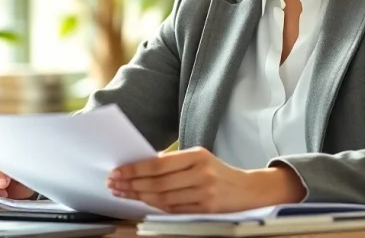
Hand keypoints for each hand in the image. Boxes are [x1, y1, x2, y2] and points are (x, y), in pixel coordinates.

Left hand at [106, 147, 305, 212]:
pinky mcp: (206, 209)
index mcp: (198, 156)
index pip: (159, 163)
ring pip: (164, 198)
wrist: (249, 190)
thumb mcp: (199, 159)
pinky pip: (174, 209)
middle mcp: (202, 173)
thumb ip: (174, 162)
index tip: (118, 171)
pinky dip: (156, 207)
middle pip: (158, 182)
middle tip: (115, 184)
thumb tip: (142, 164)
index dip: (135, 169)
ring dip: (140, 196)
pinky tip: (143, 202)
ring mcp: (205, 193)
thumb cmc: (218, 172)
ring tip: (124, 193)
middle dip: (133, 184)